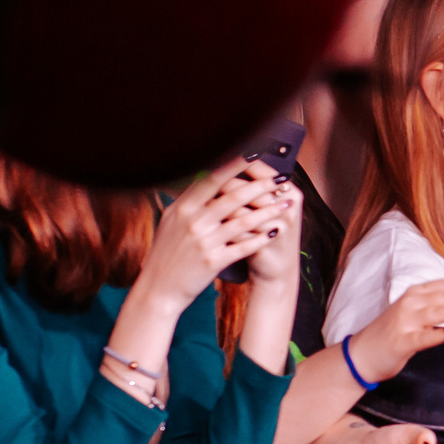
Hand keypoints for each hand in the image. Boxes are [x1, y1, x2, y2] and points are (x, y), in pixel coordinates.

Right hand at [134, 164, 295, 313]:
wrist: (157, 289)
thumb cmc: (166, 253)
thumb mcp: (171, 221)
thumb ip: (190, 201)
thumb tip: (208, 177)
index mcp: (182, 207)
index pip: (212, 179)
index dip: (235, 165)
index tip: (255, 153)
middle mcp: (192, 221)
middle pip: (233, 196)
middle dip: (261, 185)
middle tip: (281, 178)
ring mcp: (203, 242)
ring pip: (243, 220)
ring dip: (268, 210)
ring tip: (286, 203)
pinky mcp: (212, 262)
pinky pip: (243, 247)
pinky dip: (260, 238)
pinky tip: (275, 232)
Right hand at [345, 277, 443, 384]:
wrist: (361, 355)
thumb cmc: (392, 333)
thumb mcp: (414, 311)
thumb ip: (436, 303)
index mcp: (414, 294)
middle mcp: (410, 303)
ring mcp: (405, 322)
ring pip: (438, 312)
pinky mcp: (401, 342)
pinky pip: (423, 338)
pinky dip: (438, 334)